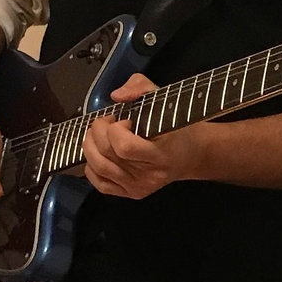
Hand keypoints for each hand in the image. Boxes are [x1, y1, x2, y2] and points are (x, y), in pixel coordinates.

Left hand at [82, 73, 208, 199]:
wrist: (191, 154)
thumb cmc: (177, 126)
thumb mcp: (164, 98)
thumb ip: (140, 87)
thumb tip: (116, 96)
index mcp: (161, 154)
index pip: (125, 147)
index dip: (116, 130)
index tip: (124, 120)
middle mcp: (149, 175)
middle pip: (108, 155)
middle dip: (98, 131)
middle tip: (107, 121)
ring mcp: (138, 187)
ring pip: (99, 168)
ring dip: (90, 145)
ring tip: (99, 133)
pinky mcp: (130, 194)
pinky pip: (99, 184)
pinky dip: (91, 166)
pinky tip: (98, 152)